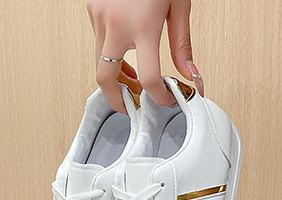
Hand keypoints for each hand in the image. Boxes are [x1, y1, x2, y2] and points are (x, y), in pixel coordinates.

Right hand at [86, 0, 203, 112]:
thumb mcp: (178, 3)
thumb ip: (182, 44)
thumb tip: (189, 75)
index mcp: (142, 25)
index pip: (150, 79)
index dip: (160, 97)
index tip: (167, 101)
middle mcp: (116, 23)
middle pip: (106, 78)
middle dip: (117, 100)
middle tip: (131, 108)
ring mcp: (99, 15)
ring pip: (99, 61)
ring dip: (115, 77)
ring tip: (132, 83)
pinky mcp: (92, 7)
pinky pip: (98, 40)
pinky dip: (110, 52)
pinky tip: (124, 51)